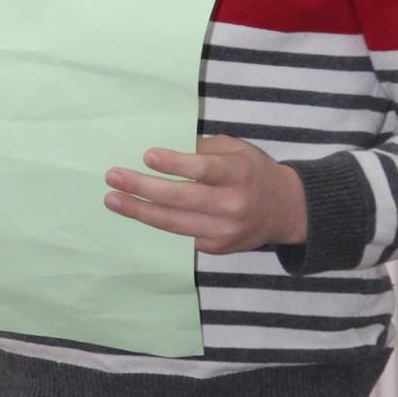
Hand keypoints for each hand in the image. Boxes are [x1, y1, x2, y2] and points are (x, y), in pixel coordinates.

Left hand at [104, 134, 307, 255]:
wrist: (285, 210)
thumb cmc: (253, 172)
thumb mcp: (237, 150)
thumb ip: (205, 149)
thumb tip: (163, 154)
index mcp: (240, 173)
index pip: (204, 169)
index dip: (175, 164)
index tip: (147, 156)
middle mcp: (233, 204)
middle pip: (181, 198)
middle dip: (142, 188)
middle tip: (113, 177)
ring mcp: (224, 230)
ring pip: (174, 223)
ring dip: (139, 211)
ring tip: (113, 199)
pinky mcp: (216, 247)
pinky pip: (180, 234)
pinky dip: (156, 223)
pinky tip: (136, 212)